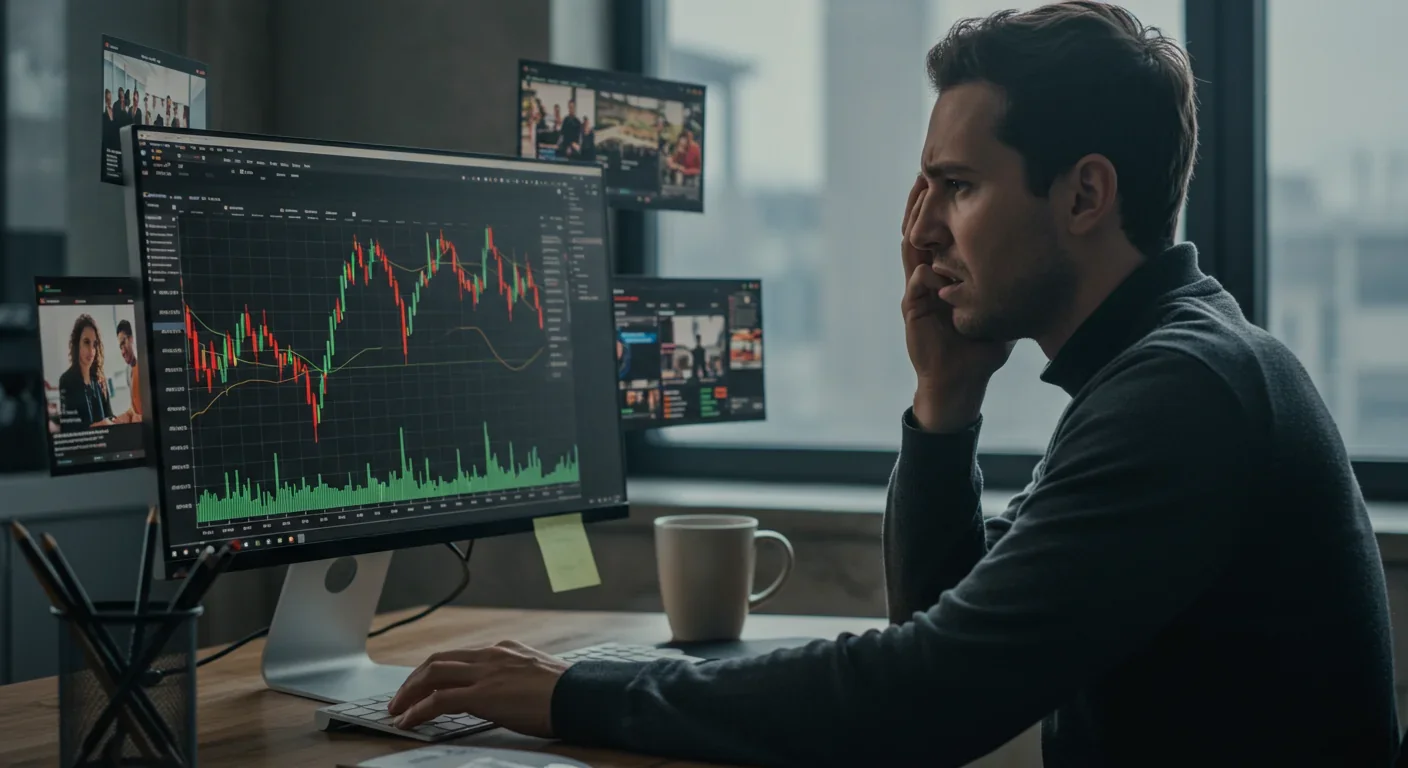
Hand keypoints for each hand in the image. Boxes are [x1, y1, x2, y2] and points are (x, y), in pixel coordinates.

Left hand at [387, 640, 567, 736]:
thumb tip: (504, 694)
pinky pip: (439, 699)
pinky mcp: (483, 694)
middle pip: (439, 661)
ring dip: (409, 693)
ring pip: (433, 675)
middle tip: (400, 698)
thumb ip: (515, 677)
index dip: (434, 671)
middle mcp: (491, 655)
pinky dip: (418, 710)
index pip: (458, 656)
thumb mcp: (536, 675)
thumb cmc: (567, 692)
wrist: (580, 695)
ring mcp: (486, 672)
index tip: (423, 685)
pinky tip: (408, 722)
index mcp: (503, 650)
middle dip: (414, 680)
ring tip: (397, 710)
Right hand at [900, 175, 1013, 431]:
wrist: (961, 380)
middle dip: (921, 200)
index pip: (937, 226)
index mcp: (944, 270)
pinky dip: (925, 269)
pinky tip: (935, 258)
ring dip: (915, 222)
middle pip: (918, 227)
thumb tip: (1049, 250)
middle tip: (928, 173)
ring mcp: (918, 291)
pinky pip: (917, 282)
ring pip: (910, 247)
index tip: (951, 175)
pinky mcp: (914, 311)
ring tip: (923, 197)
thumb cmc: (983, 345)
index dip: (940, 200)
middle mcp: (927, 275)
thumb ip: (1013, 279)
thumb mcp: (1003, 302)